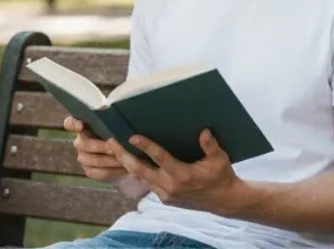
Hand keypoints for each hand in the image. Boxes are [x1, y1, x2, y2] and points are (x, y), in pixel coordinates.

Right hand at [64, 116, 127, 181]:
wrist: (125, 148)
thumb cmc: (122, 128)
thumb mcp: (119, 120)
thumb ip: (114, 117)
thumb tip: (115, 112)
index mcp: (84, 125)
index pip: (70, 123)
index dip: (73, 124)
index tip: (81, 125)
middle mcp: (80, 141)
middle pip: (85, 145)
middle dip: (101, 146)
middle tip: (114, 145)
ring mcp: (83, 157)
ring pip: (92, 160)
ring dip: (109, 160)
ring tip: (124, 157)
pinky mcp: (90, 170)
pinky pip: (99, 172)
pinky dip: (113, 170)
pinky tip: (124, 167)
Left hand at [105, 129, 240, 214]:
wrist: (222, 201)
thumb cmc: (221, 176)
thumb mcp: (220, 159)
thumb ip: (211, 145)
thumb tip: (204, 131)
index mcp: (182, 175)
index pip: (159, 158)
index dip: (146, 146)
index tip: (133, 137)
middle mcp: (169, 186)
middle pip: (141, 170)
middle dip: (124, 157)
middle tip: (111, 144)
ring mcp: (165, 194)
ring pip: (141, 178)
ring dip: (127, 165)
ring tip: (115, 151)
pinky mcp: (165, 199)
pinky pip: (147, 184)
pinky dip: (138, 173)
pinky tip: (132, 164)